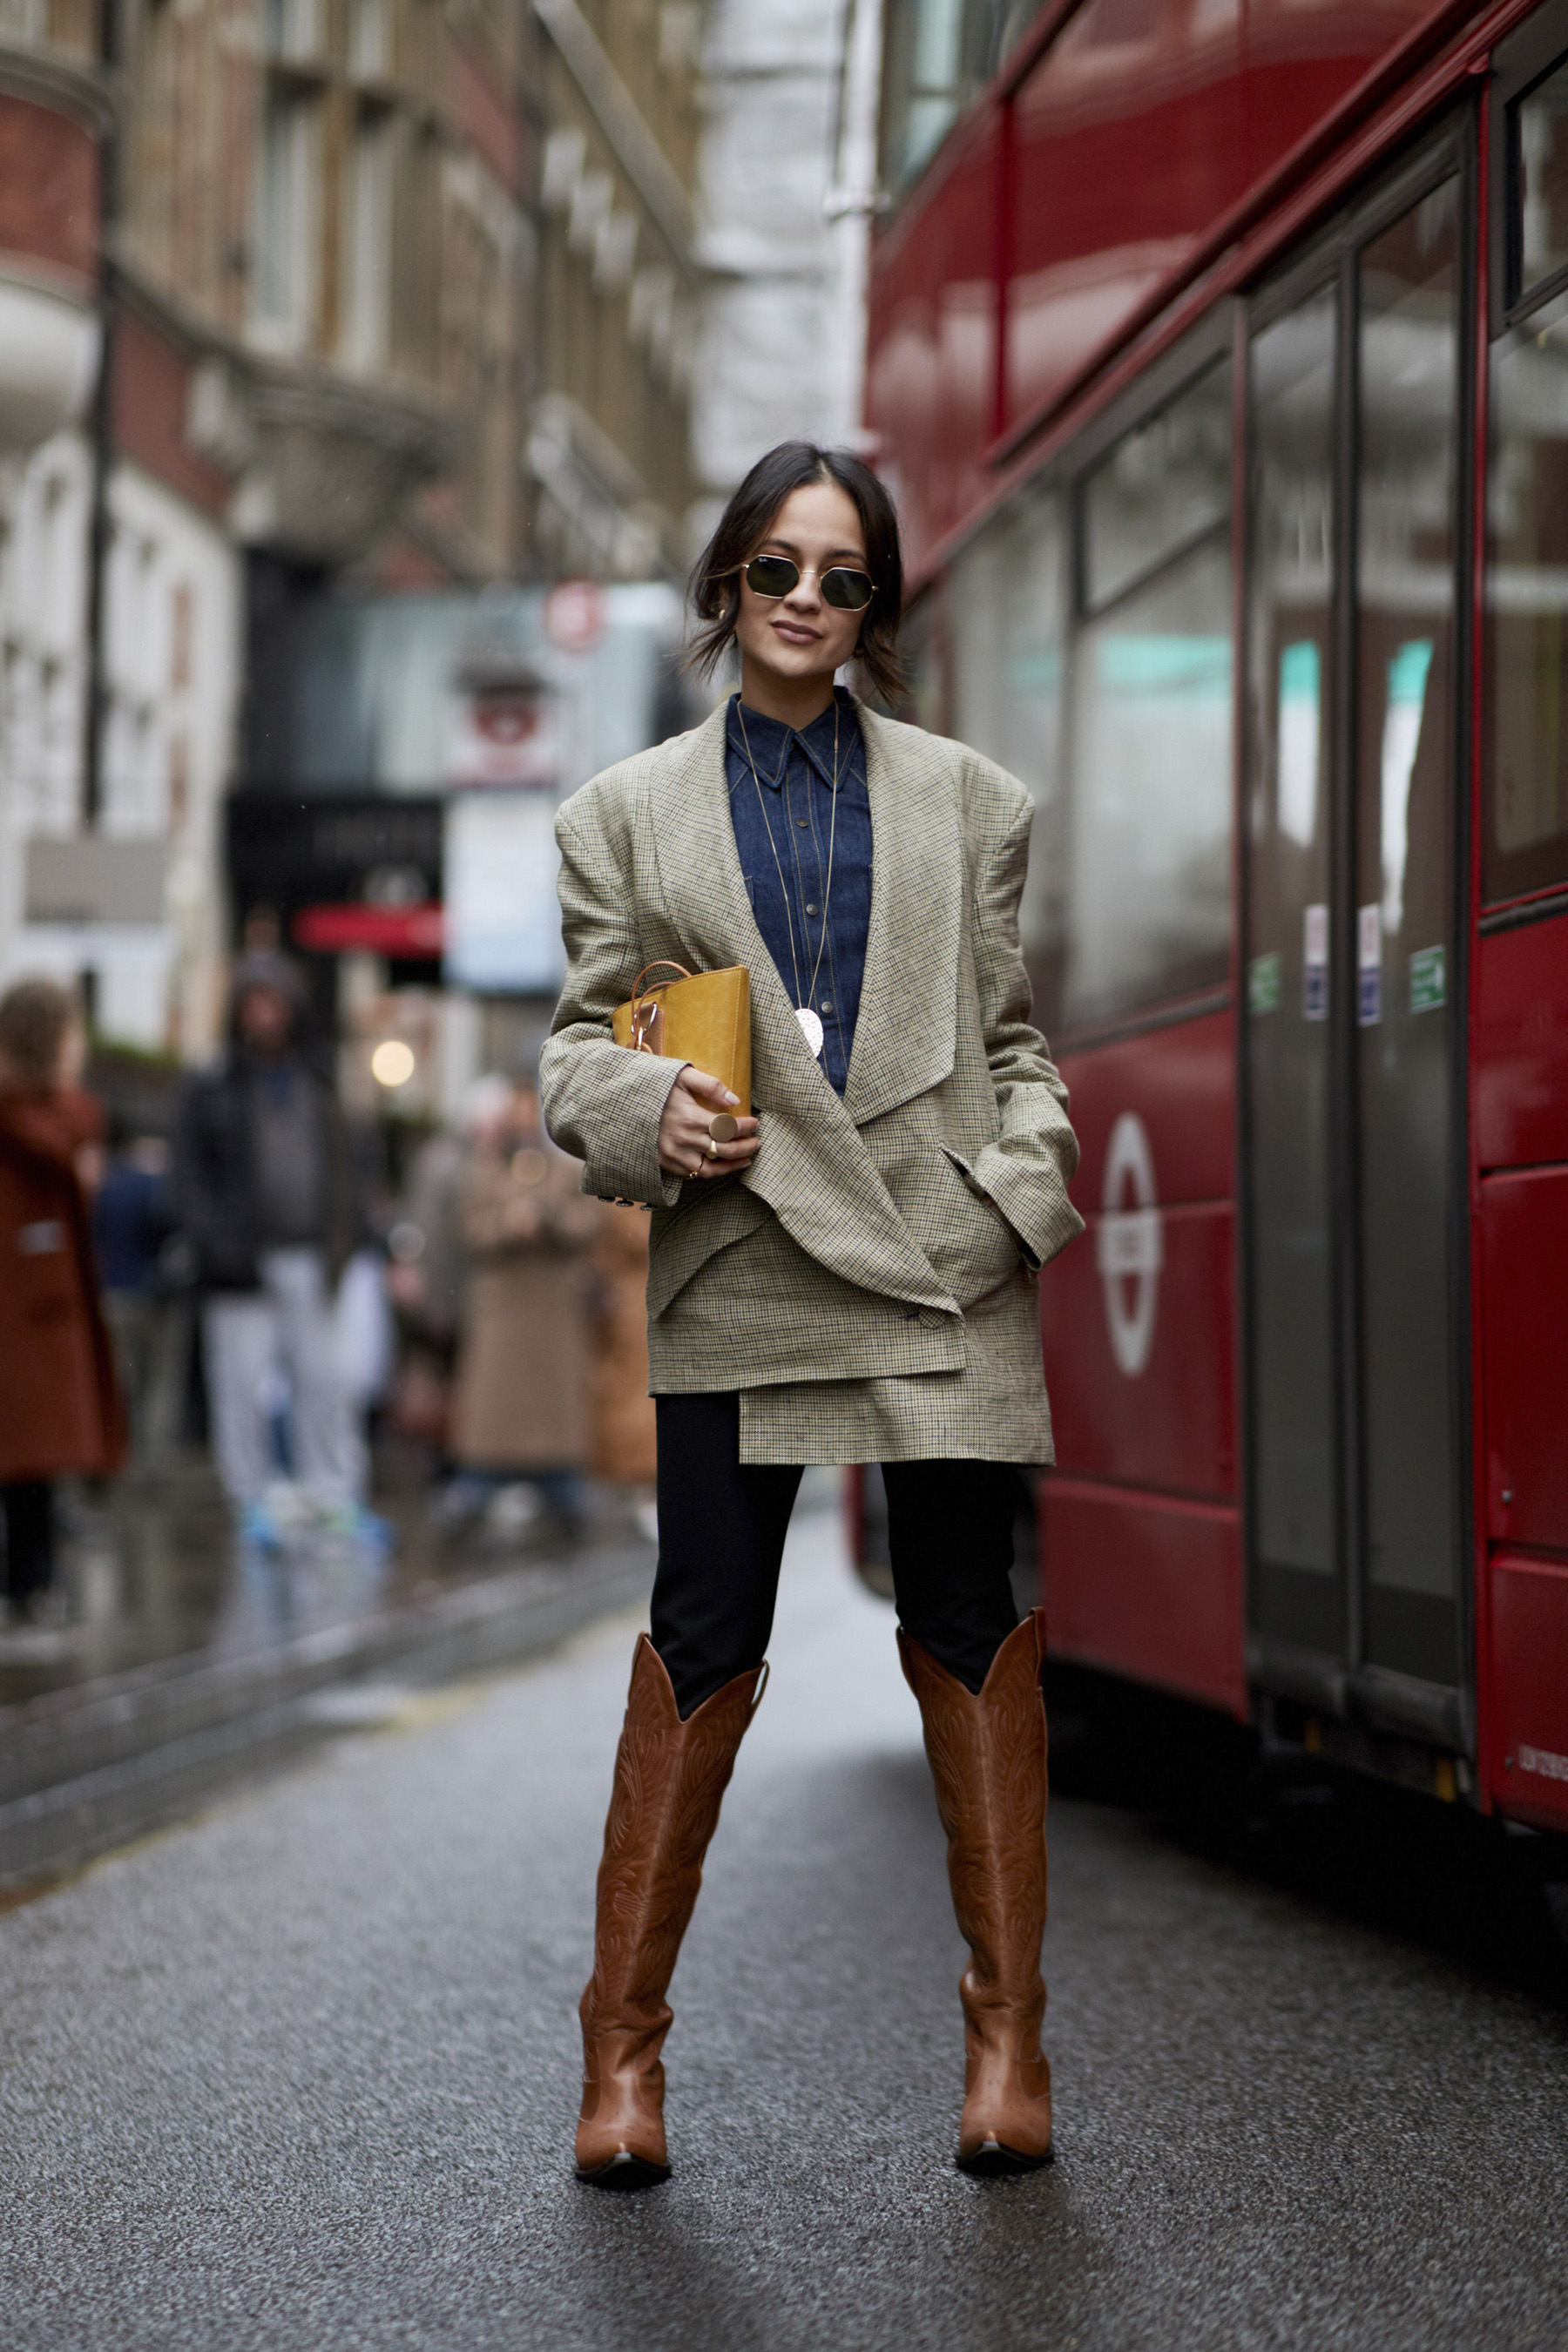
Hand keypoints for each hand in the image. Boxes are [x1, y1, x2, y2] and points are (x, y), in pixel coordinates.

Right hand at [656, 1066, 760, 1181]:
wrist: (628, 1107)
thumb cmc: (658, 1089)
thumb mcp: (682, 1077)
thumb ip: (710, 1085)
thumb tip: (735, 1100)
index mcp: (690, 1118)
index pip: (728, 1127)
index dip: (746, 1127)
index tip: (755, 1123)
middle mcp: (685, 1140)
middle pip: (726, 1149)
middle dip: (746, 1146)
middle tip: (757, 1142)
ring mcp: (676, 1155)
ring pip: (713, 1168)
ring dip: (734, 1164)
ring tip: (747, 1159)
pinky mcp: (669, 1164)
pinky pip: (696, 1174)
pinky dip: (714, 1171)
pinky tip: (724, 1165)